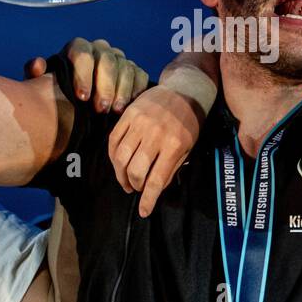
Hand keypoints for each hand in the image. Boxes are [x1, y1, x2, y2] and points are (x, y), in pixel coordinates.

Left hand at [24, 38, 149, 113]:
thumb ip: (35, 73)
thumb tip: (37, 65)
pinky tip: (129, 107)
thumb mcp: (43, 84)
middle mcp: (100, 49)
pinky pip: (139, 76)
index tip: (81, 97)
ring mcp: (119, 59)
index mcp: (78, 48)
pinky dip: (136, 90)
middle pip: (107, 61)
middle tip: (100, 109)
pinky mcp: (134, 71)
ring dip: (121, 91)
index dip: (83, 74)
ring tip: (115, 112)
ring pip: (125, 68)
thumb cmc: (59, 92)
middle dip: (105, 86)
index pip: (82, 53)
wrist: (77, 103)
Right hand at [107, 86, 202, 217]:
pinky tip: (118, 163)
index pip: (157, 180)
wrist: (184, 90)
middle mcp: (156, 134)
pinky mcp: (129, 114)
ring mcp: (140, 123)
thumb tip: (154, 190)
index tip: (143, 211)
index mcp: (174, 145)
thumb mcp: (188, 148)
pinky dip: (113, 156)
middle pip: (136, 170)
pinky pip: (114, 140)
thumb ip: (171, 168)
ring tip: (125, 181)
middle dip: (134, 186)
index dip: (148, 199)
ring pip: (121, 157)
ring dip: (120, 174)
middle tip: (135, 189)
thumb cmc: (188, 122)